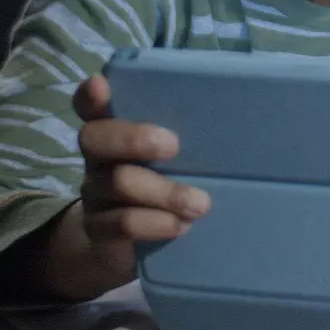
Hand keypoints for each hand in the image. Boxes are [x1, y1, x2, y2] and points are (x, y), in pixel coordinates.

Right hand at [41, 74, 210, 300]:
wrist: (131, 244)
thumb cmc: (170, 179)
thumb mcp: (175, 155)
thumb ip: (188, 132)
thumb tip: (238, 110)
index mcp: (115, 130)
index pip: (91, 105)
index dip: (91, 95)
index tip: (102, 85)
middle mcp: (98, 157)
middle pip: (95, 138)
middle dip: (134, 138)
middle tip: (175, 146)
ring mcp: (95, 192)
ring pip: (117, 182)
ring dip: (164, 191)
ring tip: (200, 204)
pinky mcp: (99, 228)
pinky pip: (121, 223)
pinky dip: (154, 223)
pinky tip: (181, 225)